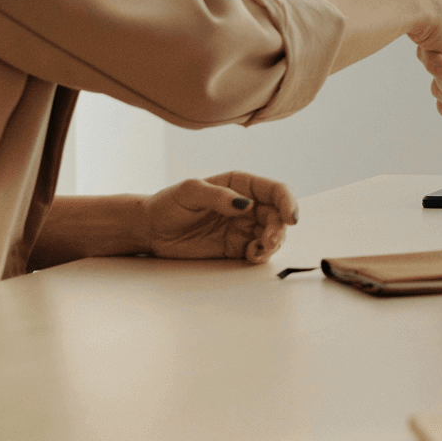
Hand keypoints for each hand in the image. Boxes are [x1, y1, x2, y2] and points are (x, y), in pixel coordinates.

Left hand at [145, 171, 297, 264]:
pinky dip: (261, 254)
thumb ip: (219, 196)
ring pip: (272, 234)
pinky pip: (258, 250)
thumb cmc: (168, 204)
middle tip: (267, 241)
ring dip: (273, 243)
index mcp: (240, 185)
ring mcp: (242, 226)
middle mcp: (246, 205)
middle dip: (278, 229)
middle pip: (277, 215)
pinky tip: (251, 255)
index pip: (274, 190)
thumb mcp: (190, 192)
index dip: (287, 202)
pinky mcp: (236, 246)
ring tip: (258, 250)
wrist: (151, 230)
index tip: (290, 218)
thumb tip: (246, 205)